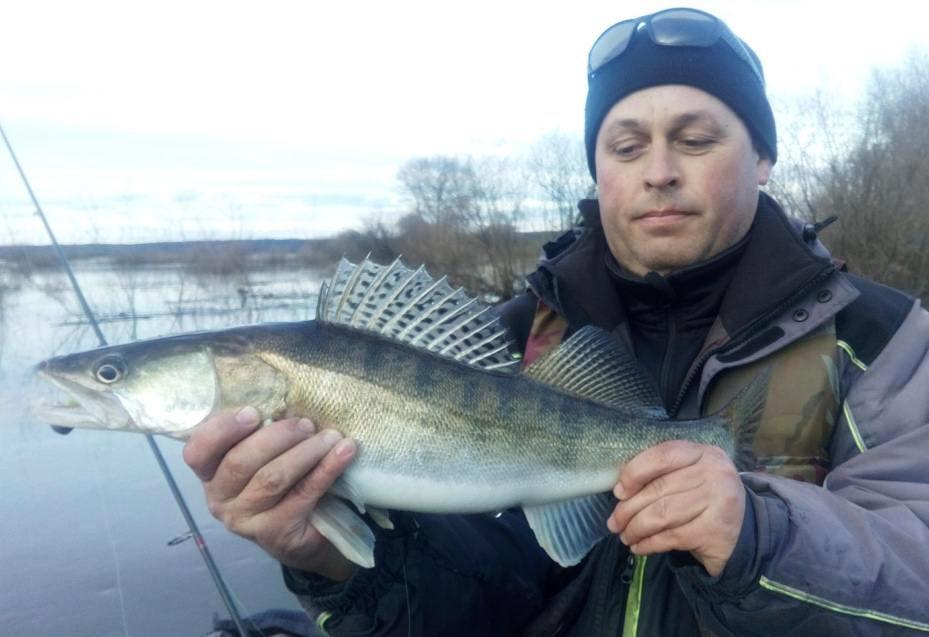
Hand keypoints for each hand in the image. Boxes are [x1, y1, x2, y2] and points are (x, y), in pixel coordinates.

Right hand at [183, 407, 357, 580]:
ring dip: (305, 452)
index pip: (197, 452)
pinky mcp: (274, 533)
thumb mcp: (263, 456)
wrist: (303, 533)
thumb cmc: (281, 482)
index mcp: (210, 474)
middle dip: (277, 436)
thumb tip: (286, 403)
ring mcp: (244, 521)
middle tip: (305, 424)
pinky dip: (327, 469)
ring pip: (272, 478)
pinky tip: (344, 452)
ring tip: (329, 437)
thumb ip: (260, 433)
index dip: (222, 430)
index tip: (253, 412)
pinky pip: (303, 494)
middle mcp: (219, 499)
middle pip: (240, 462)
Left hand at [607, 441, 745, 576]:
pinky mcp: (716, 531)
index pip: (662, 455)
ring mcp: (719, 502)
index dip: (634, 472)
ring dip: (636, 528)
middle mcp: (715, 473)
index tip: (618, 492)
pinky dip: (649, 544)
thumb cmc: (705, 500)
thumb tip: (620, 491)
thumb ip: (662, 475)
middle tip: (614, 523)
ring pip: (662, 514)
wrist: (744, 532)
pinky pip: (671, 537)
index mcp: (704, 453)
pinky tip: (639, 547)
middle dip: (628, 509)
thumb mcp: (690, 477)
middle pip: (658, 489)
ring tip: (624, 536)